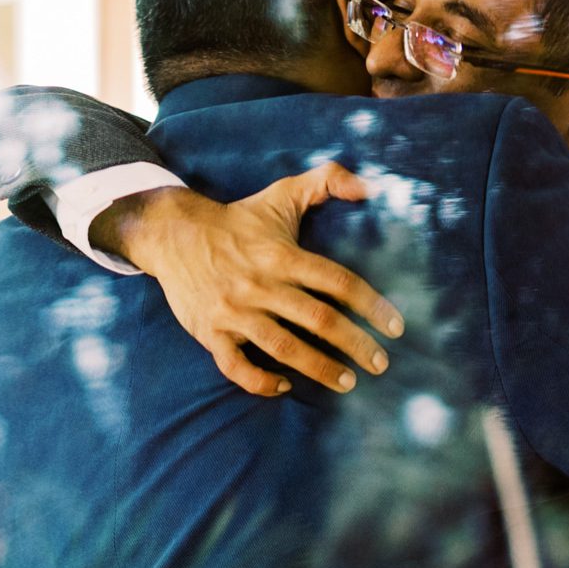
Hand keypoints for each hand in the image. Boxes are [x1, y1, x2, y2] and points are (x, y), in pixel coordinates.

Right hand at [96, 163, 404, 397]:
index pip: (337, 281)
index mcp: (282, 255)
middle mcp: (260, 284)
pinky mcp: (209, 332)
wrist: (173, 235)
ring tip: (348, 382)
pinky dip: (259, 381)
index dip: (371, 305)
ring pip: (282, 347)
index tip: (395, 327)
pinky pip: (235, 366)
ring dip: (318, 368)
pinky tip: (284, 386)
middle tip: (380, 364)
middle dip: (354, 345)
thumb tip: (371, 187)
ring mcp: (233, 311)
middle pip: (317, 319)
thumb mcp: (283, 193)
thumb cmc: (239, 219)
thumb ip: (328, 181)